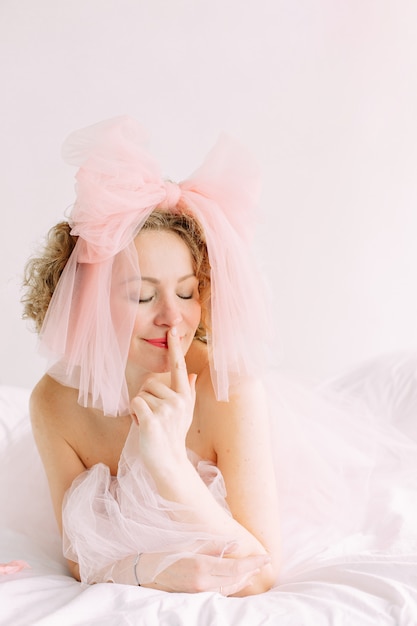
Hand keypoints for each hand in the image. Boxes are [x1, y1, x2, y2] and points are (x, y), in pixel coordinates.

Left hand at [130, 327, 196, 470]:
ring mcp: (166, 410)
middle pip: (148, 383)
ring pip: (140, 394)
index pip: (179, 366)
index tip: (172, 330)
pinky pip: (135, 404)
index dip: (175, 347)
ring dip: (139, 409)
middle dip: (145, 399)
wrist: (169, 462)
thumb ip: (189, 392)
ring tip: (150, 423)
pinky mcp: (152, 420)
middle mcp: (178, 400)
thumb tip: (194, 375)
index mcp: (185, 395)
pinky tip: (142, 427)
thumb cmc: (174, 436)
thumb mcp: (186, 413)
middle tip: (154, 417)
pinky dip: (134, 415)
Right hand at [134, 544, 271, 595]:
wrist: (145, 574)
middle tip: (264, 562)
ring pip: (230, 588)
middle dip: (252, 571)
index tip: (267, 558)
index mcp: (202, 566)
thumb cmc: (166, 555)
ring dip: (244, 579)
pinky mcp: (196, 599)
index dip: (254, 563)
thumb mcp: (190, 545)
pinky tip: (238, 580)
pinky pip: (221, 593)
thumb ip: (214, 546)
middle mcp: (203, 583)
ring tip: (254, 570)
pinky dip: (233, 587)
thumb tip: (235, 543)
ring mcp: (200, 593)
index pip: (236, 567)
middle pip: (236, 579)